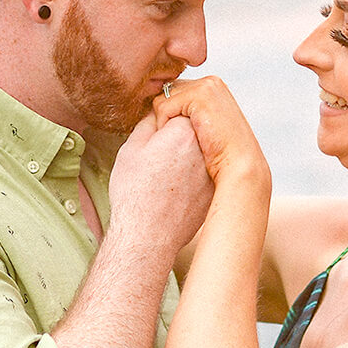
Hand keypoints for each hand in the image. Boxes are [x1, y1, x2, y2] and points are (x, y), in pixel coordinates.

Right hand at [108, 111, 213, 255]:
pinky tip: (175, 189)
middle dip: (177, 137)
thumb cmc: (135, 193)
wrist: (147, 237)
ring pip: (198, 152)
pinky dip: (192, 175)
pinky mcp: (215, 189)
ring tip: (165, 175)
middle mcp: (206, 148)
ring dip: (186, 156)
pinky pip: (203, 172)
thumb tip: (159, 114)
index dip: (162, 123)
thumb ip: (149, 122)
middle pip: (192, 129)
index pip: (178, 110)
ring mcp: (213, 170)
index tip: (152, 141)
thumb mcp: (131, 148)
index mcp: (185, 131)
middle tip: (158, 159)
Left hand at [153, 76, 270, 192]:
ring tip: (183, 138)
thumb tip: (161, 106)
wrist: (239, 165)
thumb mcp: (206, 126)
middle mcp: (210, 82)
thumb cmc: (221, 154)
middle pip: (166, 93)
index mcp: (213, 87)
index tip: (179, 134)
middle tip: (180, 138)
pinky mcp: (198, 96)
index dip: (170, 114)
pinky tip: (182, 139)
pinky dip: (164, 125)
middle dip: (166, 116)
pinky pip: (162, 107)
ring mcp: (206, 86)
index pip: (174, 92)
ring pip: (162, 99)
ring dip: (164, 122)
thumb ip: (190, 112)